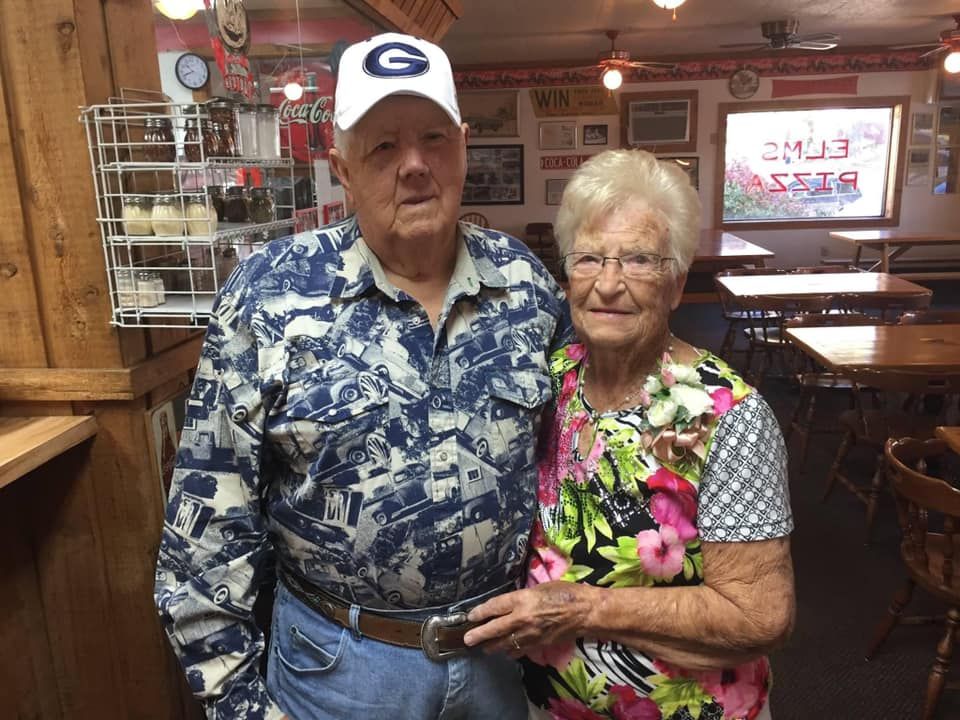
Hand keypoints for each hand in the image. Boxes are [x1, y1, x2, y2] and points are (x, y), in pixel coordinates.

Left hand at [462, 581, 596, 655]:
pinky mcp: (539, 643)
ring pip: (506, 643)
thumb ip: (523, 597)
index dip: (481, 612)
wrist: (584, 611)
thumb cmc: (565, 592)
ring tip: (484, 648)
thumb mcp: (540, 588)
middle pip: (495, 628)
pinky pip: (520, 649)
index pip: (495, 607)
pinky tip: (506, 652)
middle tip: (467, 640)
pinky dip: (511, 651)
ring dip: (493, 646)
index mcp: (523, 599)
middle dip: (480, 635)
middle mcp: (523, 617)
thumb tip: (510, 603)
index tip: (470, 616)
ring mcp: (531, 633)